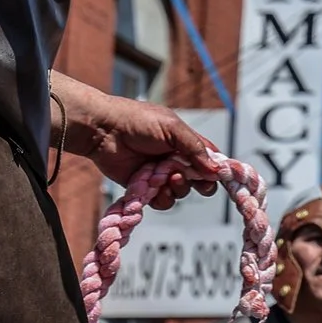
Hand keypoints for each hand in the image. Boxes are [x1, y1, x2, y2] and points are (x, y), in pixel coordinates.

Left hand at [54, 76, 218, 201]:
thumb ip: (195, 148)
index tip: (218, 177)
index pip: (209, 159)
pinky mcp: (145, 187)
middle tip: (185, 177)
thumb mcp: (172, 128)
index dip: (216, 170)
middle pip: (198, 180)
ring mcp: (160, 175)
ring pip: (180, 192)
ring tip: (163, 178)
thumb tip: (216, 169)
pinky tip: (152, 188)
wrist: (103, 130)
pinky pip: (161, 201)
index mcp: (184, 142)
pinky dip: (160, 198)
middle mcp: (175, 160)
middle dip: (197, 183)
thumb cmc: (137, 121)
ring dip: (176, 189)